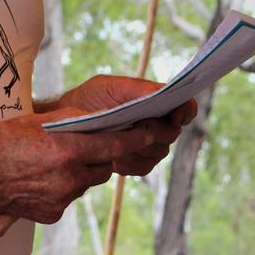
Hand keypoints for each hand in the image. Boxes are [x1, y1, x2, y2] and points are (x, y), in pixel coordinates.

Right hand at [0, 109, 152, 223]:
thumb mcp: (36, 122)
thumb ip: (72, 123)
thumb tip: (99, 120)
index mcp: (67, 151)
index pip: (115, 145)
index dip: (136, 138)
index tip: (151, 133)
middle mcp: (68, 178)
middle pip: (103, 167)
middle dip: (100, 155)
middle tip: (87, 145)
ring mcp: (61, 199)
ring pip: (86, 183)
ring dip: (80, 172)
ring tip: (54, 161)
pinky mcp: (52, 214)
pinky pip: (69, 197)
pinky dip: (63, 187)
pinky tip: (41, 178)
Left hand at [56, 74, 197, 177]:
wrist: (68, 124)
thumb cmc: (91, 99)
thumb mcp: (112, 87)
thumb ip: (139, 89)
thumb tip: (163, 91)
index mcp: (158, 102)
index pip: (186, 107)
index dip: (186, 111)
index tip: (176, 115)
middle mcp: (158, 124)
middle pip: (173, 133)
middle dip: (156, 130)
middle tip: (137, 126)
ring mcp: (149, 145)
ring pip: (159, 152)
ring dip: (140, 147)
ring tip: (118, 140)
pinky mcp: (137, 163)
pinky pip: (144, 167)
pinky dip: (130, 162)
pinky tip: (114, 156)